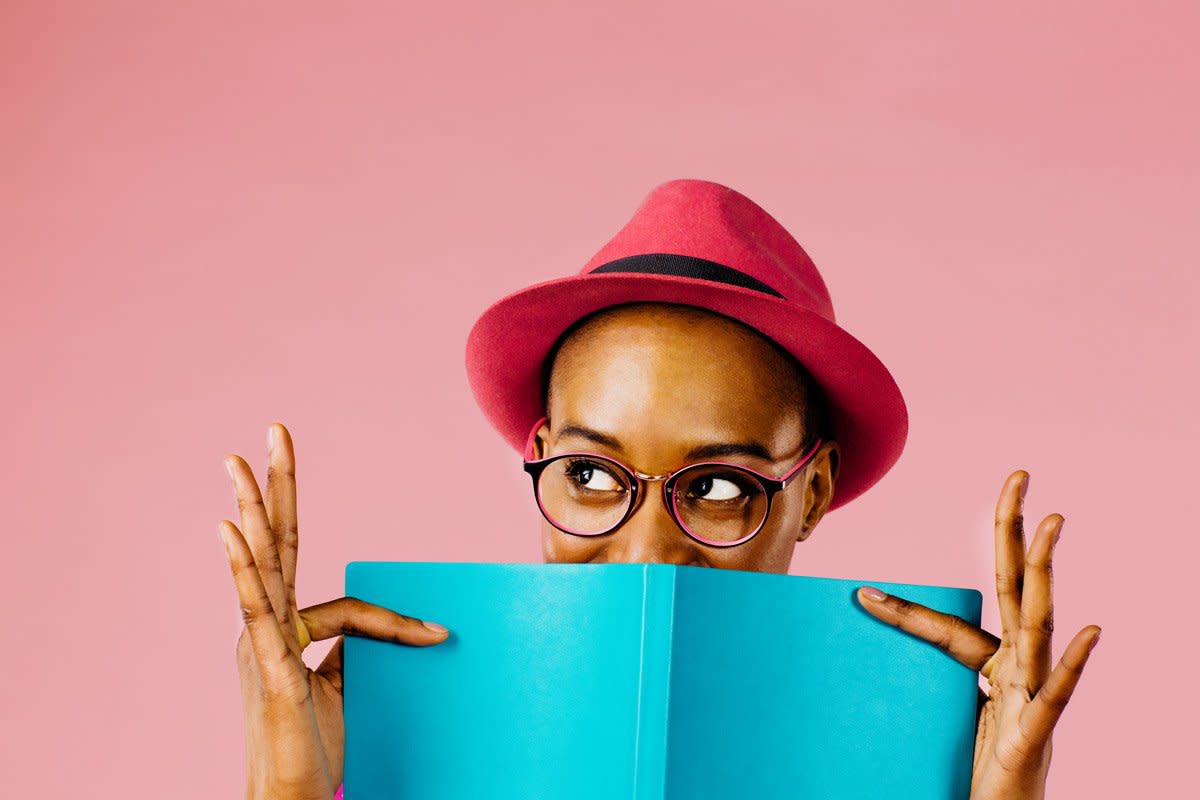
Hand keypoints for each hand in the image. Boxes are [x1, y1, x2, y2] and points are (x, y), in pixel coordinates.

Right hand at [218, 423, 449, 799]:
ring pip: (260, 564)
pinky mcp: (270, 665)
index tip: (438, 637)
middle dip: (274, 488)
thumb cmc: (315, 747)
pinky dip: (242, 567)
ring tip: (238, 461)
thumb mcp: (349, 688)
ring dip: (250, 508)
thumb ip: (362, 649)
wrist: (290, 798)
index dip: (393, 618)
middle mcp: (267, 628)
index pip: (340, 600)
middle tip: (275, 432)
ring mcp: (263, 643)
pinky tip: (231, 531)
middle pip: (275, 545)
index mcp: (286, 632)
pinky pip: (257, 607)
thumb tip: (407, 625)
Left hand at [856, 470, 1100, 799]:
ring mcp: (1031, 699)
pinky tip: (1089, 629)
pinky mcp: (1035, 734)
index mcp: (992, 668)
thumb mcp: (936, 722)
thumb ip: (911, 691)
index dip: (901, 611)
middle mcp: (1018, 673)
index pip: (946, 625)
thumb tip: (850, 662)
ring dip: (1045, 572)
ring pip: (1038, 626)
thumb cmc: (976, 775)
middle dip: (1014, 532)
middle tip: (1017, 475)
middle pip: (1015, 591)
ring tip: (1052, 523)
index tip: (859, 595)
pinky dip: (1074, 662)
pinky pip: (1057, 694)